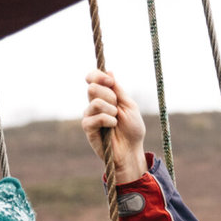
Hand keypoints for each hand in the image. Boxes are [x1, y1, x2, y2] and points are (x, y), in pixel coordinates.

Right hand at [82, 70, 147, 184]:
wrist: (131, 150)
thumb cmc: (132, 129)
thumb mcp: (129, 105)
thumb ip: (117, 89)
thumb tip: (109, 71)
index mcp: (104, 96)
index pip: (92, 79)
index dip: (98, 75)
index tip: (111, 81)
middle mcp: (94, 104)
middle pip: (92, 87)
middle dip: (109, 95)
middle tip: (117, 107)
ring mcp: (89, 116)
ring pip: (95, 102)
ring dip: (111, 110)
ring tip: (116, 120)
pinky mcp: (88, 128)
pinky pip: (95, 117)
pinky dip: (108, 120)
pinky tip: (112, 127)